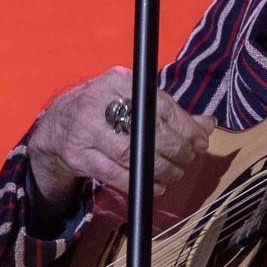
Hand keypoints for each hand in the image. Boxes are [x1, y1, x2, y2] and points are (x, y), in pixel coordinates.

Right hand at [27, 66, 213, 208]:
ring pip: (131, 153)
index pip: (161, 104)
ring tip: (174, 174)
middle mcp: (98, 100)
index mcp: (118, 80)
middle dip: (176, 149)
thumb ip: (172, 113)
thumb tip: (208, 124)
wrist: (57, 128)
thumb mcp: (135, 103)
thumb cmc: (106, 112)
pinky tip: (155, 186)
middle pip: (147, 129)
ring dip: (160, 168)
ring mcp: (84, 129)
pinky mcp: (76, 155)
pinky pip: (114, 174)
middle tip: (188, 160)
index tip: (201, 143)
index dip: (186, 127)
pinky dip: (140, 182)